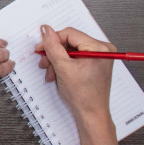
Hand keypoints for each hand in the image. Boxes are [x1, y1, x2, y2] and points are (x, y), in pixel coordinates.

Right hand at [36, 25, 118, 144]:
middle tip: (45, 63)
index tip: (41, 48)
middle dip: (54, 54)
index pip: (70, 34)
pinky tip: (58, 74)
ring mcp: (98, 57)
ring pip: (70, 51)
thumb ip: (53, 46)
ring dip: (56, 61)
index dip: (52, 41)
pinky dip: (63, 65)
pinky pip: (74, 58)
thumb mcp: (63, 67)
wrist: (91, 114)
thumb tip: (46, 30)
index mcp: (99, 48)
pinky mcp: (94, 63)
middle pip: (69, 42)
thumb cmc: (84, 96)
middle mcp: (102, 50)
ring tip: (51, 72)